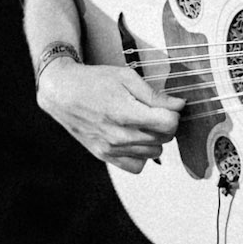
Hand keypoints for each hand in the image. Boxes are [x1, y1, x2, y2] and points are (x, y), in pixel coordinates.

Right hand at [38, 58, 183, 172]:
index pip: (169, 124)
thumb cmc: (93, 81)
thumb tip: (179, 105)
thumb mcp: (126, 77)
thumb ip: (154, 95)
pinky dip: (141, 155)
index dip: (173, 112)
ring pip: (154, 153)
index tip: (167, 106)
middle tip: (154, 111)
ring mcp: (112, 149)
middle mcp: (119, 136)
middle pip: (165, 138)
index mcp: (126, 113)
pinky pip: (137, 166)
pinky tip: (135, 139)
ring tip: (142, 123)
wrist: (63, 92)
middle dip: (165, 124)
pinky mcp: (105, 156)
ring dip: (155, 139)